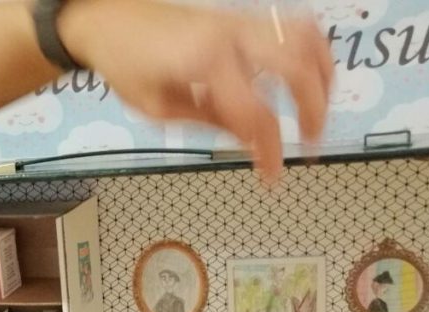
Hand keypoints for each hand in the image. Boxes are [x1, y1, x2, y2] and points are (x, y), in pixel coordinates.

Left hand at [59, 0, 333, 183]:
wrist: (107, 19)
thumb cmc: (126, 64)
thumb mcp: (160, 109)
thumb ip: (211, 123)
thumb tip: (251, 142)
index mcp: (207, 61)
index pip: (256, 114)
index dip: (270, 152)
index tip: (272, 177)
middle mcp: (231, 34)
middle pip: (296, 68)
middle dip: (313, 111)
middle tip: (310, 147)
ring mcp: (239, 21)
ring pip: (305, 36)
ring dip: (321, 76)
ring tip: (317, 112)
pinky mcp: (239, 19)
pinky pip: (291, 26)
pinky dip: (308, 53)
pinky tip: (306, 80)